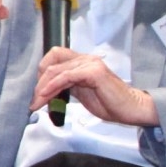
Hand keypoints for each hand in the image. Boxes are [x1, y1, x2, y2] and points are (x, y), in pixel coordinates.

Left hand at [32, 49, 156, 125]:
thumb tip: (46, 89)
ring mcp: (90, 63)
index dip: (42, 72)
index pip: (54, 57)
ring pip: (56, 70)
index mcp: (82, 62)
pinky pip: (66, 76)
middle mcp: (86, 59)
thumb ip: (66, 86)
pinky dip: (53, 86)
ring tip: (37, 103)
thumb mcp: (81, 92)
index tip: (37, 90)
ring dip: (42, 88)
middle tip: (34, 100)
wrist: (131, 110)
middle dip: (39, 83)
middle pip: (52, 62)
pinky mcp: (94, 72)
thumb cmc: (109, 103)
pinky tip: (46, 95)